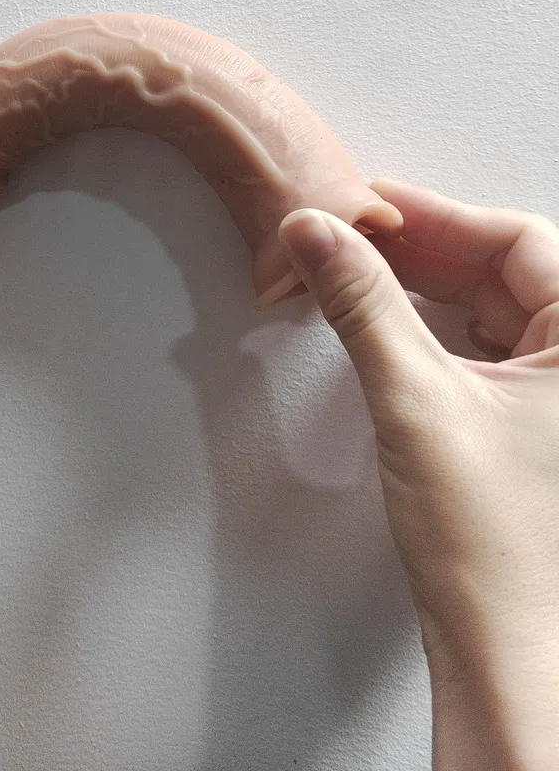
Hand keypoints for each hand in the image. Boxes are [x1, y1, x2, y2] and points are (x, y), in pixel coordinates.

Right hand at [279, 181, 558, 770]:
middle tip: (349, 235)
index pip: (518, 240)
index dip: (435, 215)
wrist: (505, 650)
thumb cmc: (498, 553)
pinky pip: (482, 344)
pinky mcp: (533, 418)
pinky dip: (432, 325)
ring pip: (490, 305)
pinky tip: (387, 321)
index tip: (368, 204)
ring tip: (357, 272)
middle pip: (502, 268)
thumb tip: (321, 235)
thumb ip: (362, 305)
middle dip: (420, 249)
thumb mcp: (416, 401)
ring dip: (421, 286)